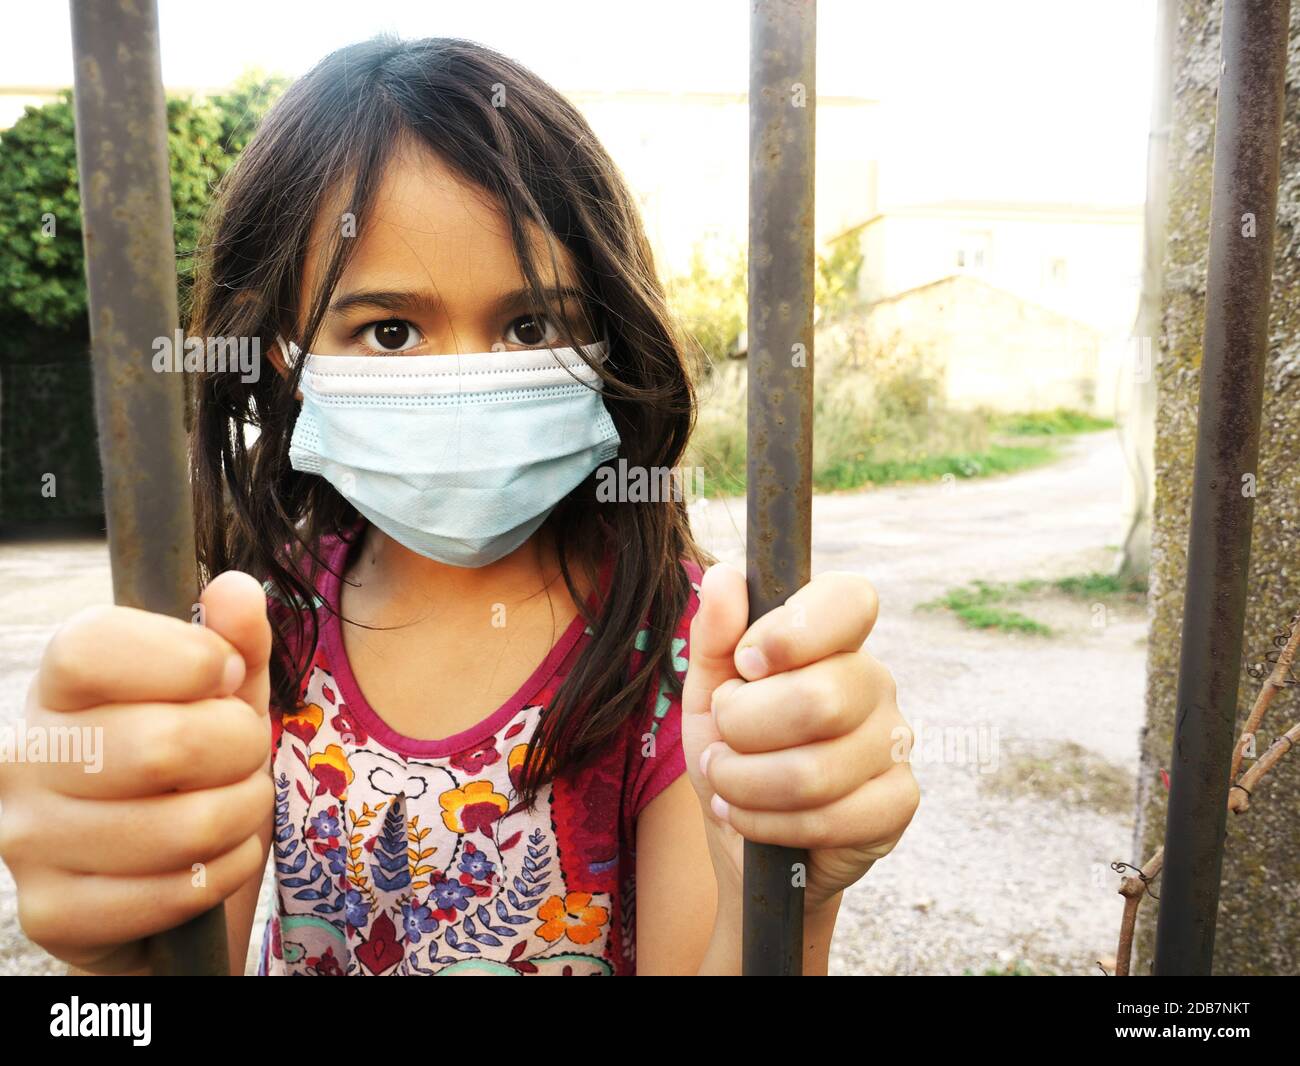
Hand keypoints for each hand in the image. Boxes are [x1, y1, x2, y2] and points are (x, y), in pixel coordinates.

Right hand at [0, 571, 273, 972]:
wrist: (164, 881)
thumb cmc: (196, 771)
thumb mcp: (225, 697)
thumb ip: (235, 641)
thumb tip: (236, 589)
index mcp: (57, 688)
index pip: (92, 647)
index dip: (185, 657)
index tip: (226, 673)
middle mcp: (25, 758)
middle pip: (161, 743)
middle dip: (241, 746)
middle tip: (246, 751)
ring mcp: (28, 840)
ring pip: (182, 824)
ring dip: (243, 811)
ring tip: (238, 802)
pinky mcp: (53, 913)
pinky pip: (179, 889)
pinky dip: (228, 869)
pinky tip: (217, 857)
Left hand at [681, 564, 919, 912]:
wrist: (742, 838)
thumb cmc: (730, 752)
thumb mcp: (705, 692)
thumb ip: (714, 636)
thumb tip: (725, 576)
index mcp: (834, 641)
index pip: (850, 600)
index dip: (793, 631)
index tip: (746, 663)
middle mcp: (874, 682)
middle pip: (818, 698)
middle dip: (743, 727)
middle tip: (723, 738)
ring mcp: (895, 744)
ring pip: (815, 770)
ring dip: (744, 782)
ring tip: (727, 781)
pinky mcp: (898, 803)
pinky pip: (830, 817)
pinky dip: (768, 824)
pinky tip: (752, 818)